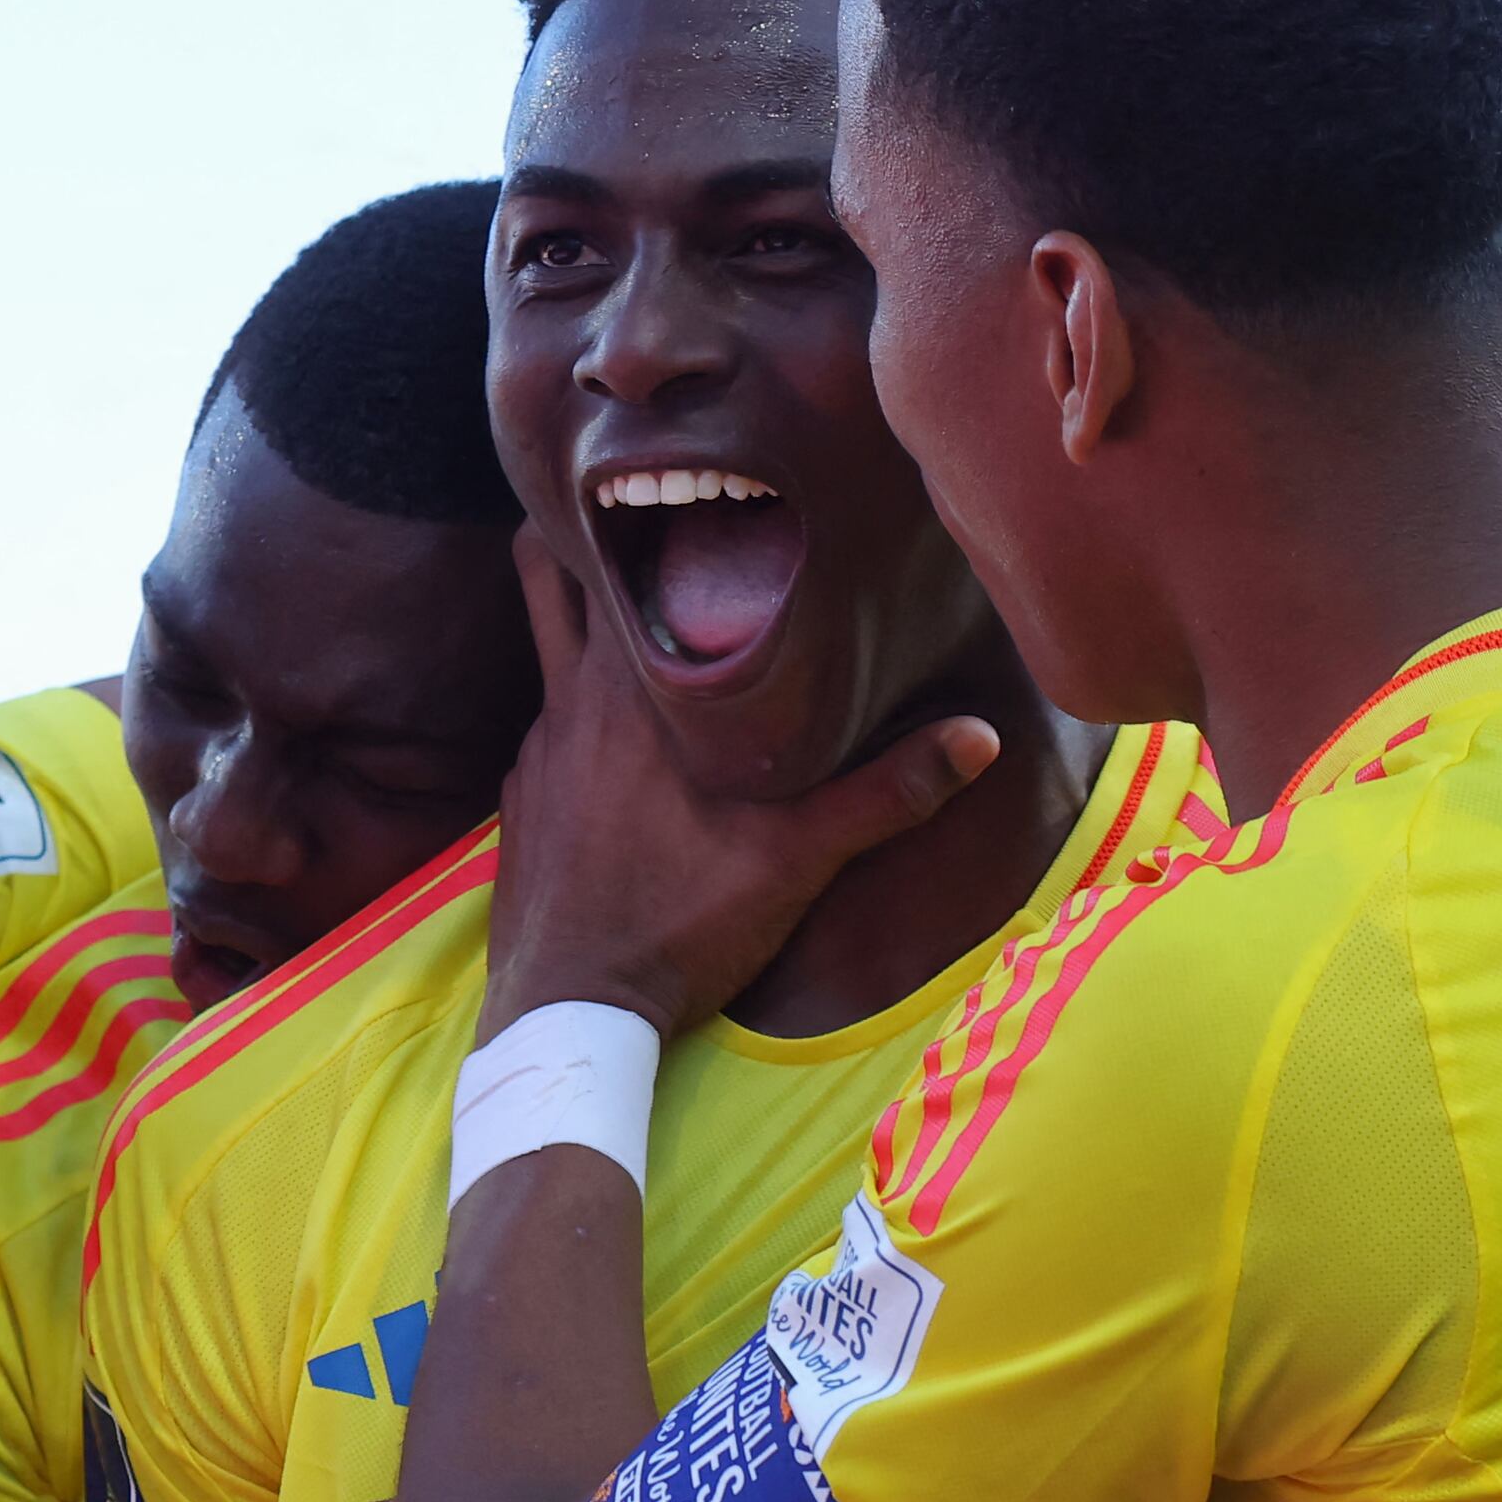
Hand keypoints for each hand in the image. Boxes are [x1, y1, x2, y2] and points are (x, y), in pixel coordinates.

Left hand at [478, 529, 992, 1037]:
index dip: (632, 510)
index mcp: (629, 689)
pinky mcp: (520, 799)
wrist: (570, 1013)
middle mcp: (568, 699)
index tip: (679, 488)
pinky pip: (547, 721)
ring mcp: (535, 748)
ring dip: (582, 623)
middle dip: (584, 540)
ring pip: (543, 644)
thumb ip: (888, 794)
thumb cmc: (680, 925)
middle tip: (646, 525)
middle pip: (547, 573)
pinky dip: (576, 708)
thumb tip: (982, 736)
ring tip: (640, 616)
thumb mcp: (798, 860)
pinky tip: (620, 740)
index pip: (603, 554)